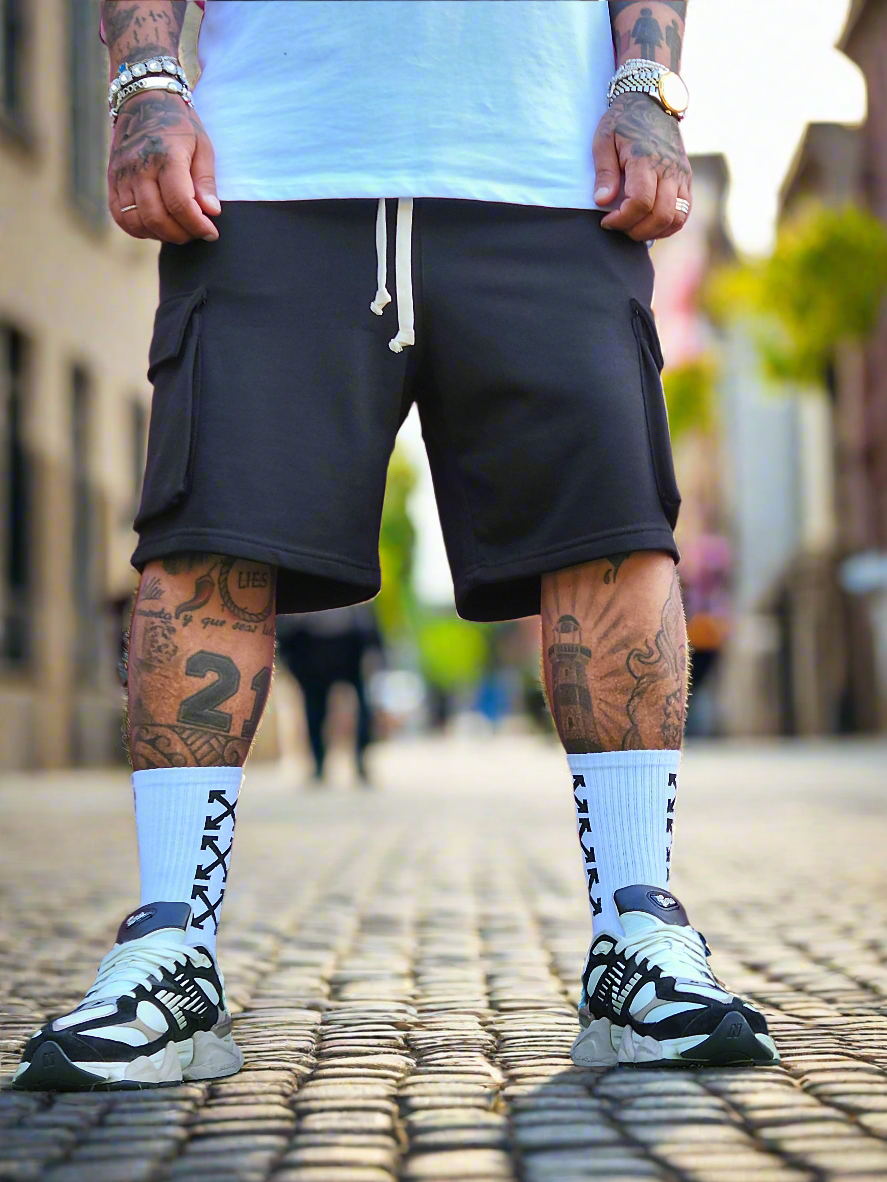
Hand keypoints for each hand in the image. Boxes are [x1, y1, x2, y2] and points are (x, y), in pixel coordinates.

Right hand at [108, 91, 219, 243]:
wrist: (143, 101)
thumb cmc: (178, 125)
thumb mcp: (202, 146)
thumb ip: (205, 181)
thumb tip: (212, 212)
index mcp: (166, 156)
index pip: (179, 203)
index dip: (197, 225)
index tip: (211, 232)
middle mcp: (139, 167)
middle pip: (157, 217)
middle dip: (181, 234)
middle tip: (196, 233)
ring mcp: (122, 174)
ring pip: (136, 221)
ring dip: (161, 235)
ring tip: (178, 230)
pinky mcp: (112, 180)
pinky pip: (120, 215)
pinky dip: (138, 229)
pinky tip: (156, 227)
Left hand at [592, 92, 691, 240]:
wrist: (653, 102)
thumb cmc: (623, 121)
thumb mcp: (604, 139)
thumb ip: (603, 172)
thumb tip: (602, 202)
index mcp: (646, 158)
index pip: (640, 202)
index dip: (622, 220)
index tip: (606, 222)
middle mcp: (668, 169)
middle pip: (660, 215)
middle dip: (636, 230)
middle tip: (619, 227)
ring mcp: (681, 175)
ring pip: (676, 218)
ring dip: (654, 231)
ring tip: (633, 227)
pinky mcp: (687, 180)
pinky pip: (684, 213)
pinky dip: (668, 226)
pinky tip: (649, 224)